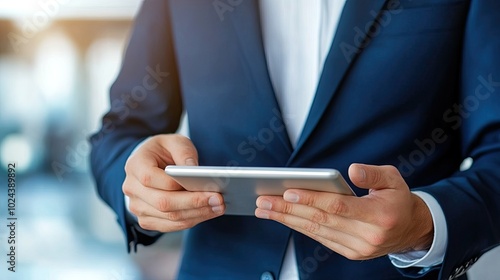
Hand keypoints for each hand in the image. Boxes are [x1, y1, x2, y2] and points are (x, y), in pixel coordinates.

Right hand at [123, 134, 224, 231]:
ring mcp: (137, 206)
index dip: (179, 185)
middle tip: (219, 200)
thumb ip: (183, 152)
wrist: (151, 163)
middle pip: (163, 203)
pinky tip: (207, 213)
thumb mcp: (175, 141)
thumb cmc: (164, 151)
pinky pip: (170, 226)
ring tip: (218, 207)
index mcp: (135, 165)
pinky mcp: (146, 219)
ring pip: (168, 217)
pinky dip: (191, 220)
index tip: (206, 186)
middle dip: (194, 203)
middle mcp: (131, 188)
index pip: (153, 179)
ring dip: (197, 215)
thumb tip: (193, 170)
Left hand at [255, 164, 433, 259]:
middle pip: (320, 220)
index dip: (311, 199)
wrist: (412, 229)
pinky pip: (320, 238)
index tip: (287, 192)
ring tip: (265, 209)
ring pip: (315, 231)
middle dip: (288, 210)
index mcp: (379, 216)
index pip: (338, 207)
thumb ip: (373, 173)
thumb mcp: (394, 179)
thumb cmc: (398, 199)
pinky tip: (283, 218)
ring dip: (287, 220)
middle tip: (263, 200)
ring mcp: (357, 248)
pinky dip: (299, 227)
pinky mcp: (350, 252)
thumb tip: (351, 170)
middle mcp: (367, 236)